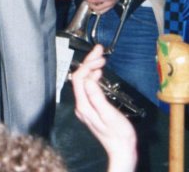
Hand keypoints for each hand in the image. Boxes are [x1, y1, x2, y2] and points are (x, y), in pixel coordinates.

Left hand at [71, 45, 136, 171]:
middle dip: (89, 62)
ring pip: (84, 81)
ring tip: (101, 57)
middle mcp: (81, 105)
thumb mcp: (109, 115)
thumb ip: (97, 97)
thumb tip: (88, 79)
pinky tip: (99, 73)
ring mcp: (85, 106)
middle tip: (100, 50)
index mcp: (84, 105)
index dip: (87, 64)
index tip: (100, 56)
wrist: (122, 151)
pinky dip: (93, 76)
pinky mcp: (91, 108)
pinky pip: (88, 87)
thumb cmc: (119, 135)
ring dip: (91, 67)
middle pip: (80, 77)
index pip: (79, 78)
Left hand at [86, 0, 128, 14]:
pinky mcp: (110, 6)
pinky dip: (98, 8)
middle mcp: (110, 4)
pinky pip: (103, 10)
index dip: (90, 0)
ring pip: (100, 12)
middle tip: (88, 1)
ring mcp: (110, 6)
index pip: (97, 1)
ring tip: (91, 3)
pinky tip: (96, 3)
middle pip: (98, 10)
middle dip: (91, 6)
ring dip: (94, 8)